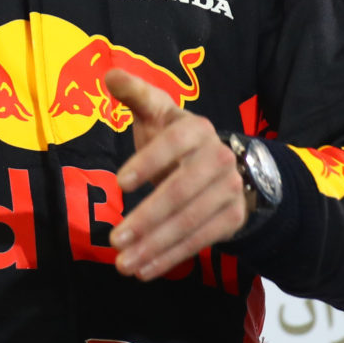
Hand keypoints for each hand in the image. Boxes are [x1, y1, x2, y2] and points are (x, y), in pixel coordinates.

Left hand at [104, 69, 248, 280]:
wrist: (223, 164)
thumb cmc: (175, 138)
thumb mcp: (157, 112)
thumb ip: (135, 94)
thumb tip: (110, 73)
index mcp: (196, 128)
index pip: (173, 143)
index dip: (148, 162)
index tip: (119, 183)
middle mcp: (218, 158)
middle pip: (180, 191)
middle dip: (146, 217)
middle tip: (114, 239)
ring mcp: (230, 189)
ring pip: (189, 221)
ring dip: (155, 245)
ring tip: (124, 264)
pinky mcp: (233, 217)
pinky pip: (201, 240)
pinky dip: (172, 257)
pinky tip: (146, 269)